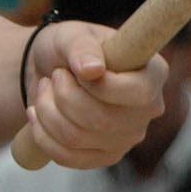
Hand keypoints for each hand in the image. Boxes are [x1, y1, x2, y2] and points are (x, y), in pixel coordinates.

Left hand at [23, 21, 166, 168]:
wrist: (51, 72)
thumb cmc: (70, 49)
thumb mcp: (72, 34)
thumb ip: (82, 46)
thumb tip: (92, 70)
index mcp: (153, 74)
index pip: (139, 93)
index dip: (100, 86)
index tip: (76, 70)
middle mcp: (148, 110)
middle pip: (102, 120)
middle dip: (64, 96)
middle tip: (54, 76)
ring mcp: (128, 138)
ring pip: (77, 138)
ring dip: (47, 111)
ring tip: (45, 90)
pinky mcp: (106, 157)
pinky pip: (67, 157)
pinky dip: (42, 134)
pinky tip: (38, 113)